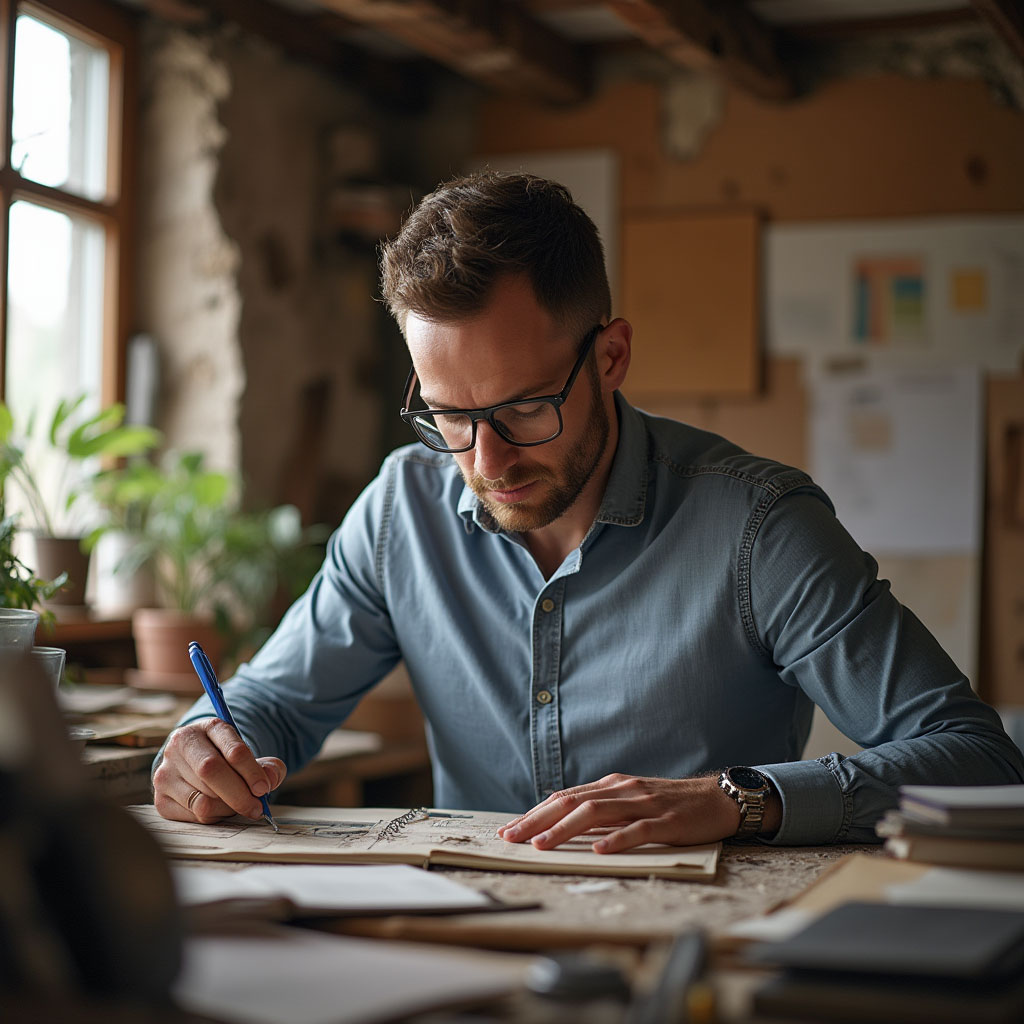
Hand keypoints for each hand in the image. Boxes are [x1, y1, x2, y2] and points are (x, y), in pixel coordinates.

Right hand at [153, 719, 286, 824]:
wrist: (194, 765)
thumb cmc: (227, 760)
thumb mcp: (250, 756)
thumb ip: (268, 766)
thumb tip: (270, 779)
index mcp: (209, 727)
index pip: (233, 750)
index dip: (251, 772)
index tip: (263, 789)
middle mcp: (181, 744)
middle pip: (212, 772)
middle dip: (239, 795)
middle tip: (256, 808)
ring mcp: (166, 771)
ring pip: (202, 798)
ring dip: (227, 808)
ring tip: (237, 805)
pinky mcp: (161, 798)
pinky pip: (193, 815)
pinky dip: (213, 817)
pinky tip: (220, 809)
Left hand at [498, 773, 777, 853]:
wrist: (716, 798)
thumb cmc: (671, 804)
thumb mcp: (631, 801)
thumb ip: (602, 809)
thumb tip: (563, 820)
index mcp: (611, 786)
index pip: (564, 798)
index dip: (535, 812)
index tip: (510, 829)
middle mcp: (622, 790)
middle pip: (572, 802)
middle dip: (538, 820)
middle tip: (512, 837)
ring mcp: (643, 804)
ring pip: (597, 813)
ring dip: (566, 829)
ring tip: (543, 845)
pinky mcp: (666, 821)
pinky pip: (638, 830)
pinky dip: (616, 839)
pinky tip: (599, 850)